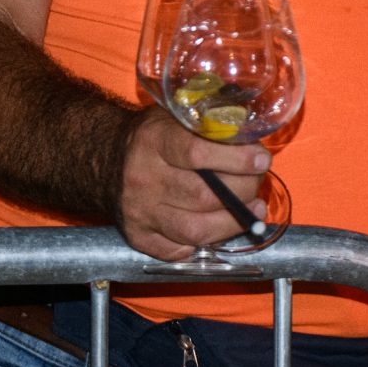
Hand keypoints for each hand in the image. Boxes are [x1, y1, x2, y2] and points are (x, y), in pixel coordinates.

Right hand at [117, 107, 267, 259]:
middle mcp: (143, 178)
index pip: (197, 153)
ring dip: (234, 223)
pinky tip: (219, 228)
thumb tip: (252, 133)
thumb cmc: (153, 137)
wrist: (105, 160)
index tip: (261, 160)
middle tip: (257, 183)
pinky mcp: (138, 236)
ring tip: (253, 210)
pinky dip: (205, 244)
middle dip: (243, 191)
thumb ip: (210, 122)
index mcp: (153, 140)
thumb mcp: (175, 116)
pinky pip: (180, 250)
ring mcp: (139, 211)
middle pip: (204, 195)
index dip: (236, 159)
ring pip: (196, 230)